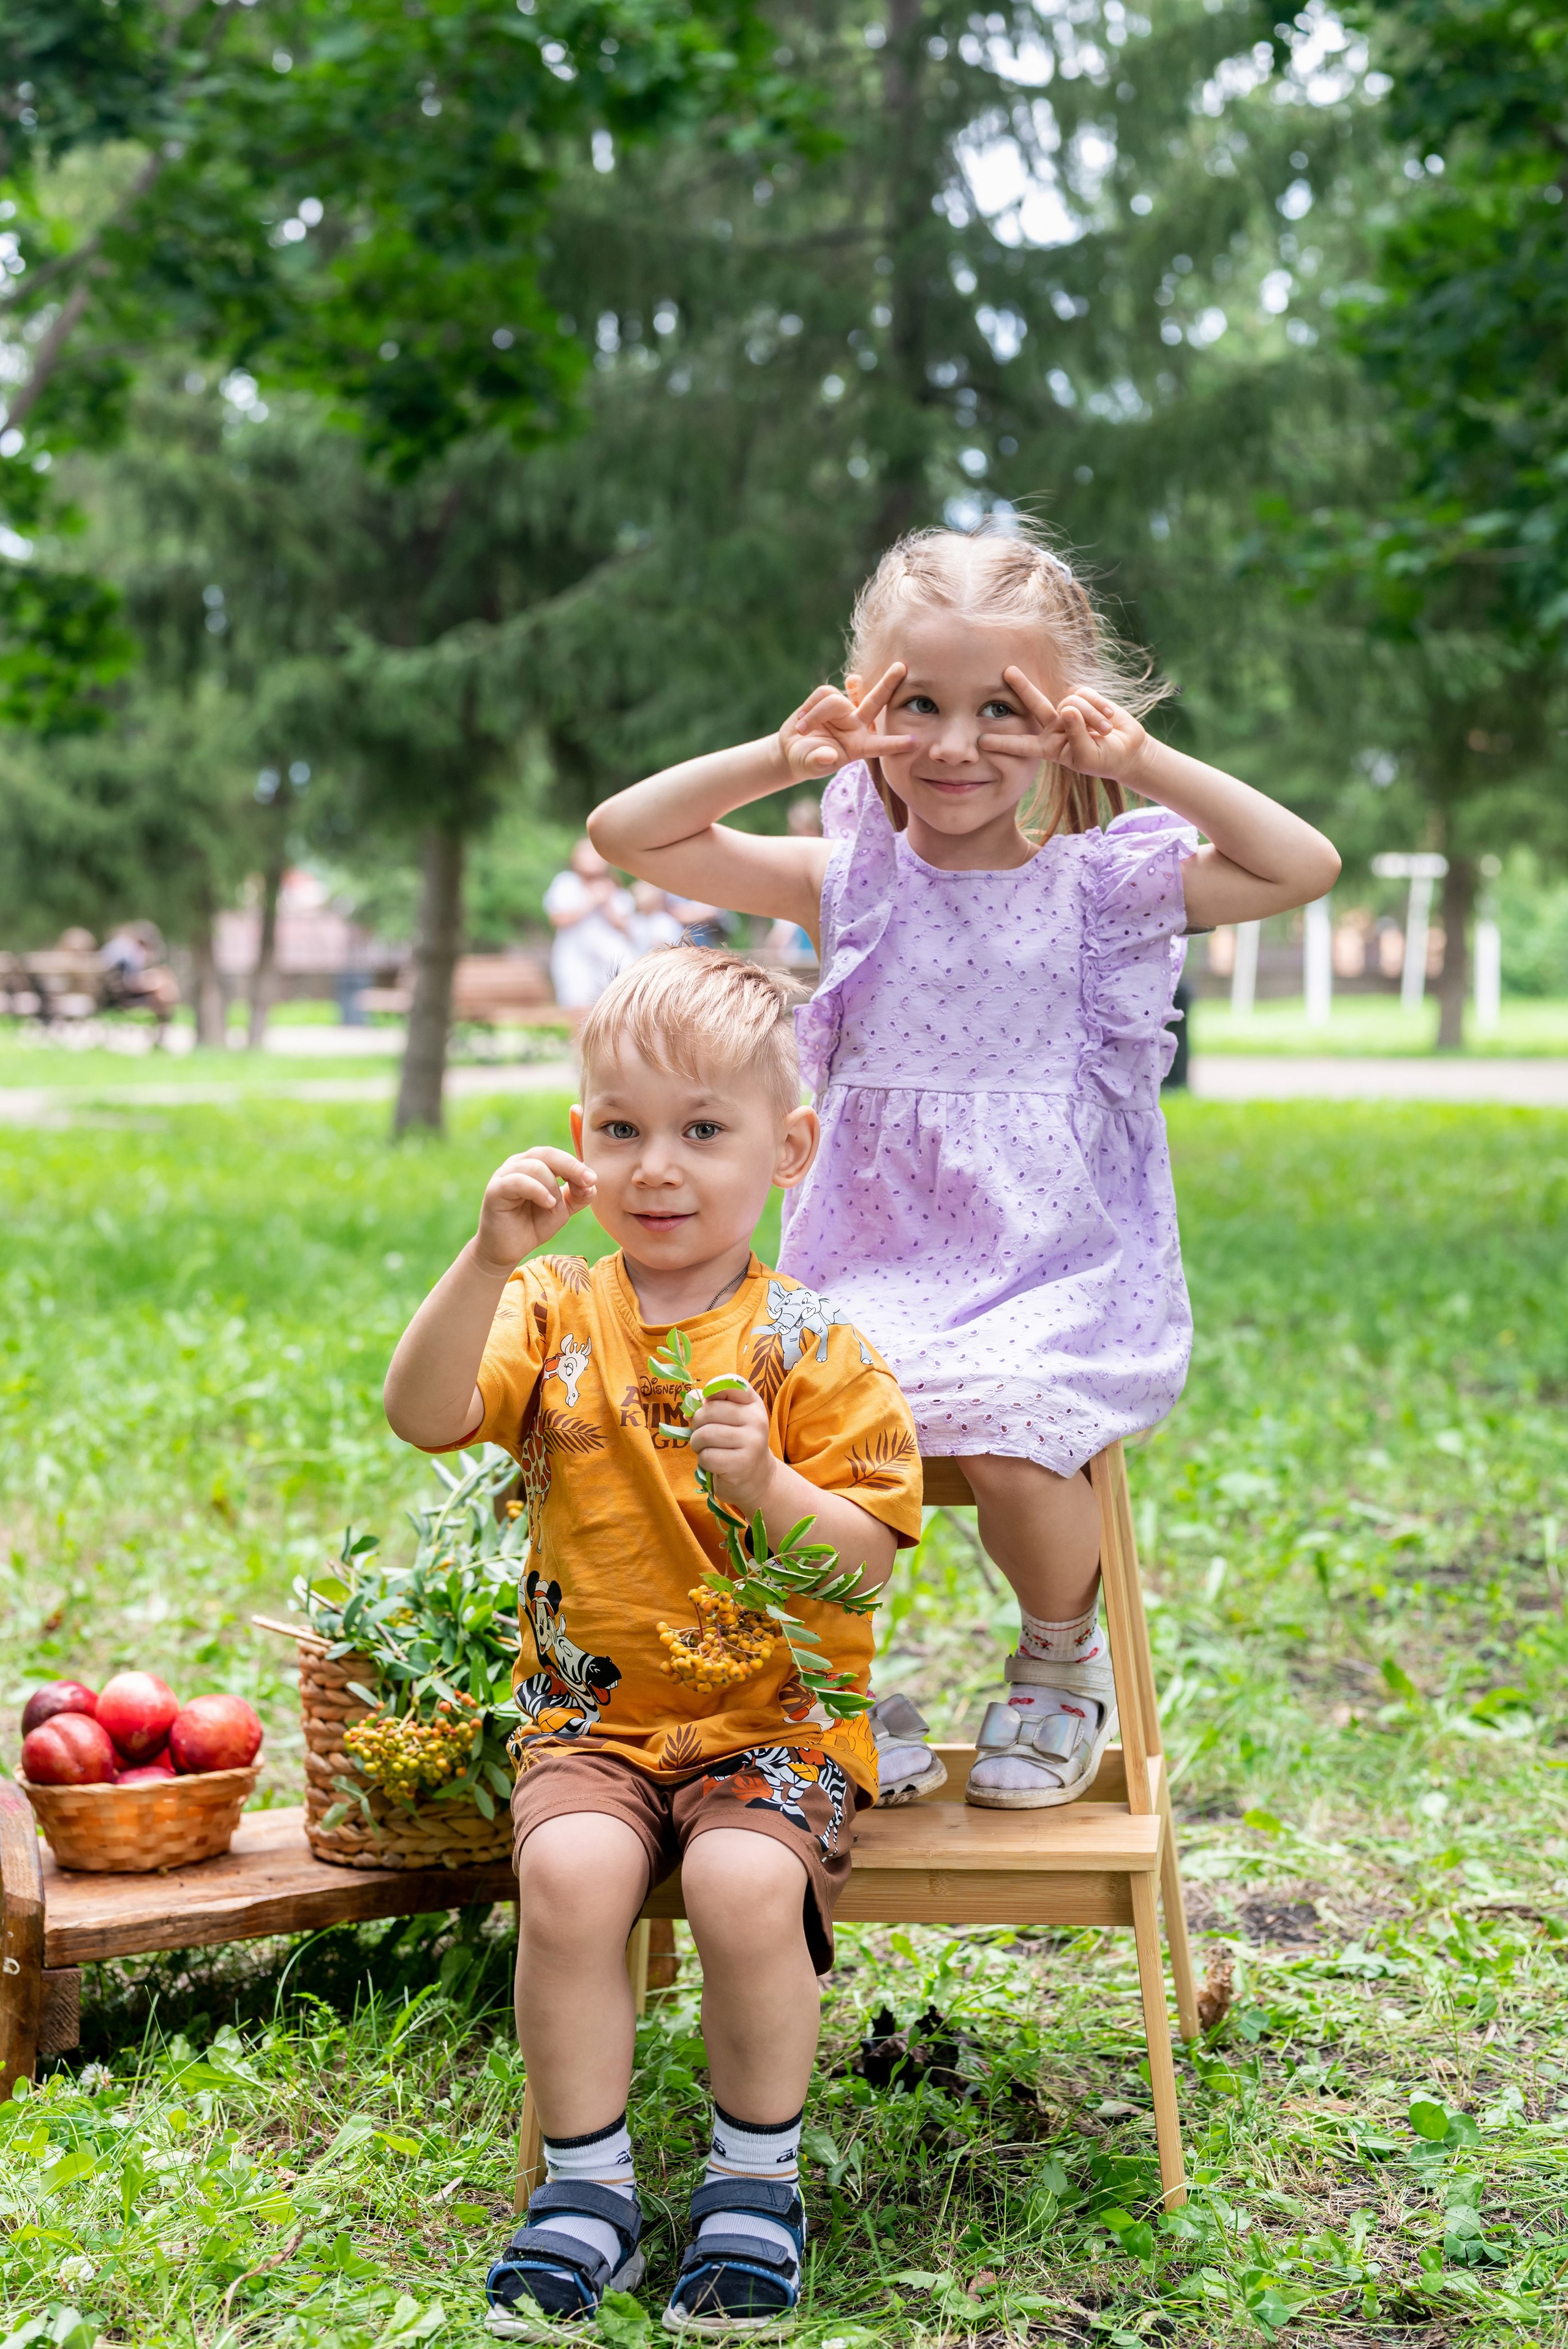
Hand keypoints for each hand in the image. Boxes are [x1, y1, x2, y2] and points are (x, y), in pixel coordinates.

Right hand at [472, 1148, 595, 1274]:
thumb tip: (592, 1184)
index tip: (592, 1180)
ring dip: (552, 1187)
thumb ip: (577, 1196)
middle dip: (571, 1166)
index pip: (556, 1156)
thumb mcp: (561, 1210)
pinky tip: (548, 1204)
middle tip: (587, 1181)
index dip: (576, 1165)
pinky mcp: (495, 1189)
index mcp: (533, 1164)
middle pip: (546, 1154)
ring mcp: (504, 1175)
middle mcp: (518, 1165)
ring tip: (556, 1208)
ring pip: (535, 1166)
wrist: (507, 1250)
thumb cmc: (532, 1225)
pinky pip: (518, 1181)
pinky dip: (538, 1190)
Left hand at [688, 1384, 777, 1515]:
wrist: (756, 1477)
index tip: (707, 1402)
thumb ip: (709, 1404)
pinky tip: (713, 1462)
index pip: (730, 1383)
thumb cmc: (735, 1443)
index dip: (711, 1390)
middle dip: (697, 1424)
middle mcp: (756, 1419)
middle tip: (702, 1433)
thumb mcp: (728, 1419)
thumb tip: (690, 1399)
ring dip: (697, 1444)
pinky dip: (703, 1460)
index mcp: (753, 1403)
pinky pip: (707, 1456)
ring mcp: (752, 1442)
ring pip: (705, 1434)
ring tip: (705, 1448)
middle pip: (709, 1411)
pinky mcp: (742, 1464)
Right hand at [777, 665, 913, 781]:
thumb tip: (828, 755)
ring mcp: (844, 710)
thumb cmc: (806, 761)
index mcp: (859, 747)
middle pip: (876, 702)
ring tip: (802, 730)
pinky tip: (801, 719)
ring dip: (816, 715)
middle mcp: (856, 726)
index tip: (915, 742)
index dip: (896, 744)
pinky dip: (809, 707)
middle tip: (902, 667)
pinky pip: (822, 694)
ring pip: (836, 700)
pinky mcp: (828, 698)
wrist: (792, 748)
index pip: (880, 745)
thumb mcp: (810, 766)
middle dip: (888, 684)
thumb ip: (819, 762)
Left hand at [979, 669, 1149, 784]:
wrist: (1127, 749)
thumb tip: (1067, 707)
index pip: (1022, 744)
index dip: (1003, 742)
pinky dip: (1099, 707)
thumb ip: (1076, 734)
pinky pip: (1086, 696)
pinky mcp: (1084, 697)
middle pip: (1034, 704)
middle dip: (1022, 687)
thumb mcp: (1087, 756)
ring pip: (1071, 703)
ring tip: (1105, 731)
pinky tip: (1110, 718)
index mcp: (1048, 747)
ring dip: (1090, 717)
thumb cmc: (1104, 759)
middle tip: (1008, 671)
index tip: (981, 741)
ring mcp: (1068, 710)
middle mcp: (1053, 726)